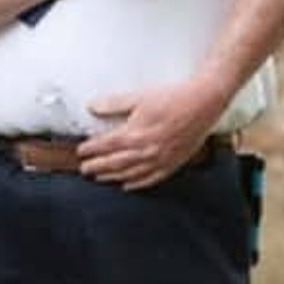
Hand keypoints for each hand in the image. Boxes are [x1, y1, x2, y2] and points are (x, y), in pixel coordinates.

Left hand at [76, 77, 223, 189]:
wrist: (203, 103)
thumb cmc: (172, 98)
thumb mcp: (138, 97)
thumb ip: (113, 104)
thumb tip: (92, 106)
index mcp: (134, 134)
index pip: (105, 145)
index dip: (91, 149)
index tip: (81, 151)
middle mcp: (144, 151)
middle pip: (114, 163)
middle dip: (97, 167)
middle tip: (84, 170)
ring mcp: (159, 159)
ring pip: (130, 173)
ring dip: (112, 177)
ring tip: (100, 178)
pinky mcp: (172, 163)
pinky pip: (151, 179)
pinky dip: (137, 184)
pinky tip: (128, 186)